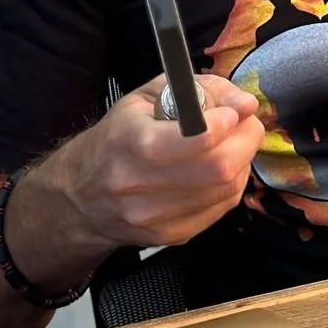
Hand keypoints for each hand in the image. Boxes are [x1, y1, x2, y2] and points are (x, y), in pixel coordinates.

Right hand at [13, 73, 264, 272]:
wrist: (81, 196)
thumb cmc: (119, 136)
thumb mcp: (148, 96)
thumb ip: (200, 90)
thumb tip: (246, 104)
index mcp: (129, 142)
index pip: (190, 139)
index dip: (223, 124)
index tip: (233, 111)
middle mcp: (138, 185)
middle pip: (217, 168)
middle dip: (245, 140)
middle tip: (245, 123)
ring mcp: (155, 218)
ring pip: (226, 189)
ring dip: (242, 160)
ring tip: (233, 142)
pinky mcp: (171, 236)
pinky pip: (222, 207)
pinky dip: (232, 183)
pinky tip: (220, 168)